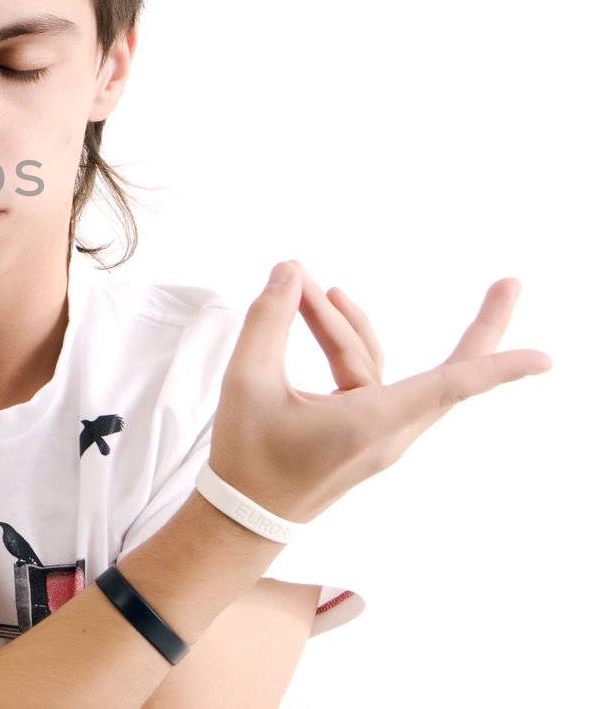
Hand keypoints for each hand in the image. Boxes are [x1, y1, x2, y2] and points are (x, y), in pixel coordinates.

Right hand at [209, 260, 552, 524]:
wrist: (242, 516)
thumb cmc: (246, 457)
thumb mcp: (246, 381)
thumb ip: (268, 321)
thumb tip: (289, 273)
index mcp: (369, 421)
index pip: (449, 387)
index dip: (497, 368)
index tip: (546, 359)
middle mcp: (386, 430)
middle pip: (445, 373)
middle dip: (481, 329)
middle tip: (511, 284)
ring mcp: (377, 432)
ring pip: (377, 364)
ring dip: (342, 323)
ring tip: (303, 284)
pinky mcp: (361, 431)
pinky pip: (366, 377)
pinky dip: (344, 343)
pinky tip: (321, 311)